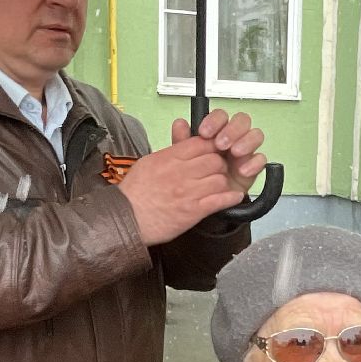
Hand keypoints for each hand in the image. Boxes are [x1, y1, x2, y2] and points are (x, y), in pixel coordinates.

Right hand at [119, 117, 260, 245]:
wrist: (126, 219)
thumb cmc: (134, 193)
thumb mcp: (148, 163)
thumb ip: (169, 152)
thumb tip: (183, 142)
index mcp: (169, 158)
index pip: (201, 143)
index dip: (211, 147)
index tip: (212, 152)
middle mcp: (180, 172)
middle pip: (215, 160)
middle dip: (219, 165)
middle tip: (216, 172)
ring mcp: (188, 192)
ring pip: (220, 179)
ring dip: (223, 183)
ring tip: (220, 187)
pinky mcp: (193, 211)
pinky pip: (220, 200)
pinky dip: (230, 198)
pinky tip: (234, 197)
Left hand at [179, 108, 266, 194]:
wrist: (207, 198)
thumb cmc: (199, 174)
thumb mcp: (186, 158)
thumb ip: (183, 141)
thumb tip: (180, 124)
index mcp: (218, 131)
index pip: (221, 115)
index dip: (215, 120)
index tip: (204, 132)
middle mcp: (234, 138)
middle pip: (242, 120)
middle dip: (232, 129)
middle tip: (221, 143)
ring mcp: (246, 151)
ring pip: (256, 135)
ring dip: (246, 141)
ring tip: (235, 152)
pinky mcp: (254, 167)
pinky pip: (261, 159)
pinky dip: (254, 163)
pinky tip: (243, 170)